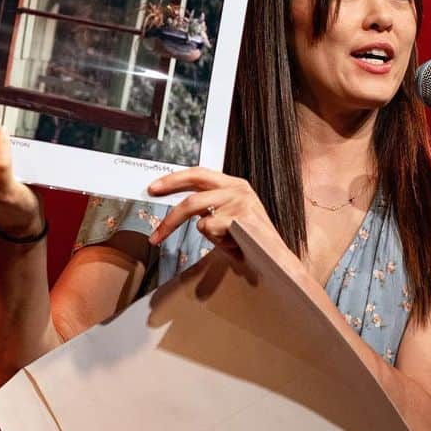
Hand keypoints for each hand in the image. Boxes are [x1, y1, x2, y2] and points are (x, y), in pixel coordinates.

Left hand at [147, 168, 288, 257]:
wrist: (275, 256)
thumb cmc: (251, 238)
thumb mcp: (228, 215)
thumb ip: (207, 206)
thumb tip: (176, 206)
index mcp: (234, 184)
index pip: (198, 174)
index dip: (174, 180)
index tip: (154, 188)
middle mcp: (238, 188)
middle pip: (192, 196)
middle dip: (170, 216)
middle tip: (157, 232)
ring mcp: (240, 201)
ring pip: (200, 217)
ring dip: (207, 234)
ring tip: (224, 241)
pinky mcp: (240, 216)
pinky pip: (210, 229)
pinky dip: (218, 241)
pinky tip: (235, 243)